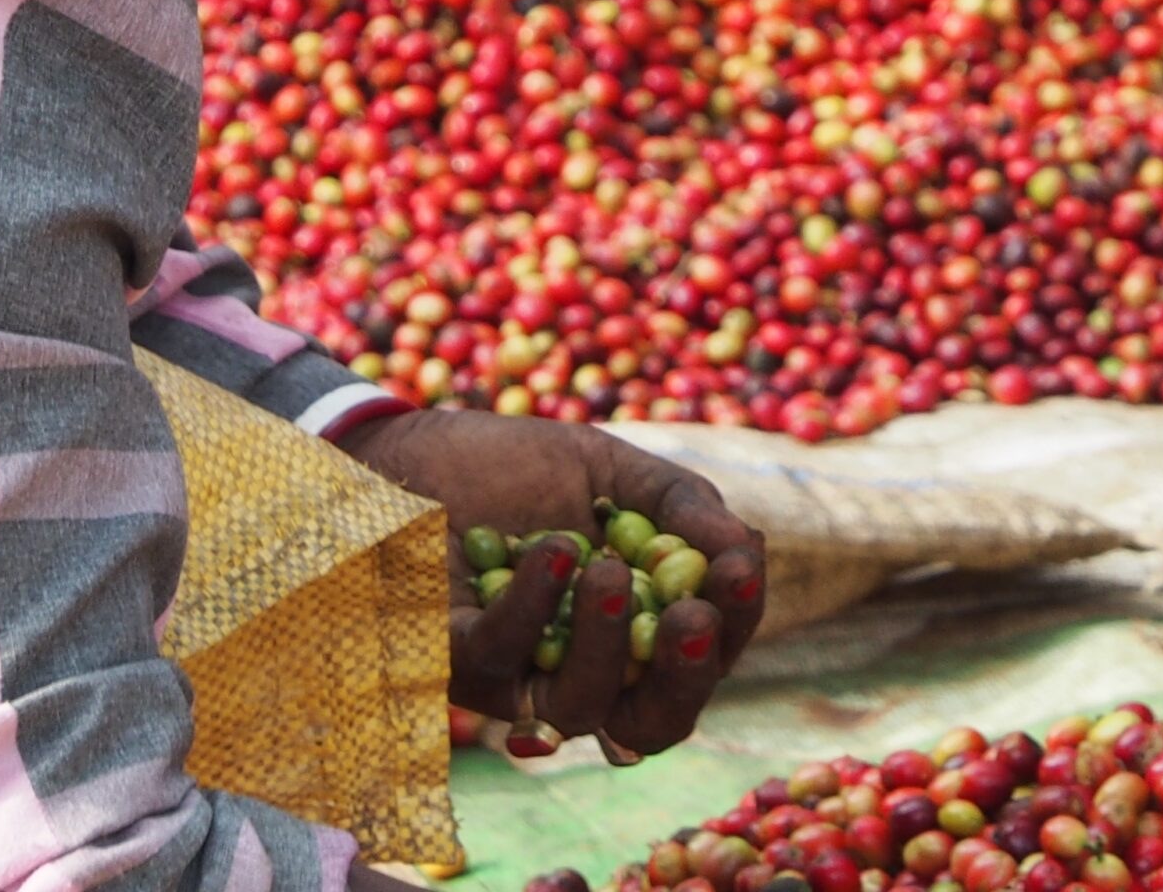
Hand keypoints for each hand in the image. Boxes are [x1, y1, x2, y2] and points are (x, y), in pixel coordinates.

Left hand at [336, 407, 763, 760]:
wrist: (412, 444)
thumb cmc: (512, 466)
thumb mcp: (608, 468)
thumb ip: (679, 505)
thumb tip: (750, 546)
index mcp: (630, 633)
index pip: (700, 660)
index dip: (732, 626)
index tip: (743, 567)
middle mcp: (581, 672)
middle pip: (654, 719)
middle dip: (685, 674)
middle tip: (693, 614)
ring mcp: (518, 676)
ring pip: (581, 706)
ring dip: (607, 643)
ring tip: (610, 568)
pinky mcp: (452, 660)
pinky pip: (501, 660)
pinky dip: (533, 607)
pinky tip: (554, 549)